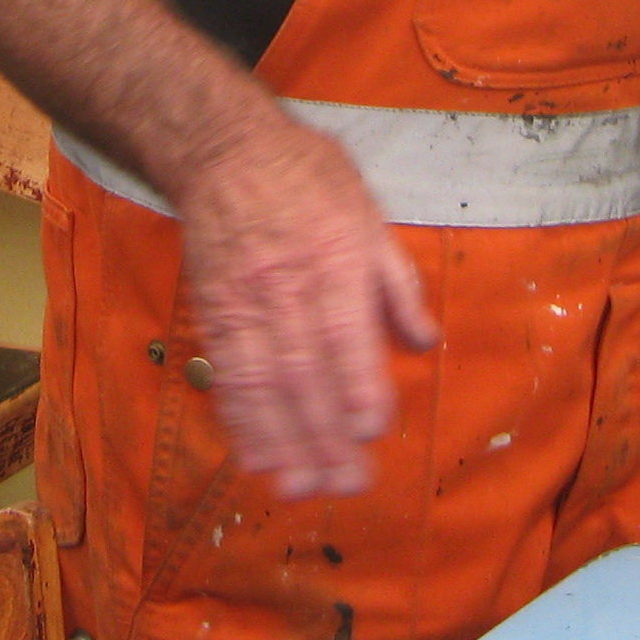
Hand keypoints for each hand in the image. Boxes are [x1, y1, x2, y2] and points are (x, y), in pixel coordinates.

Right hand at [166, 114, 439, 501]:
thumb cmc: (308, 178)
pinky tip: (257, 457)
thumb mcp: (367, 212)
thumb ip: (395, 281)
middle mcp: (286, 285)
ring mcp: (243, 301)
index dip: (356, 385)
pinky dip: (241, 421)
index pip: (344, 332)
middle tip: (344, 486)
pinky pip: (228, 373)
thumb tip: (426, 341)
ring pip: (263, 382)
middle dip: (324, 435)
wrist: (224, 150)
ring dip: (282, 441)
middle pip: (303, 371)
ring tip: (302, 488)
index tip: (371, 433)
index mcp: (334, 257)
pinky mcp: (213, 312)